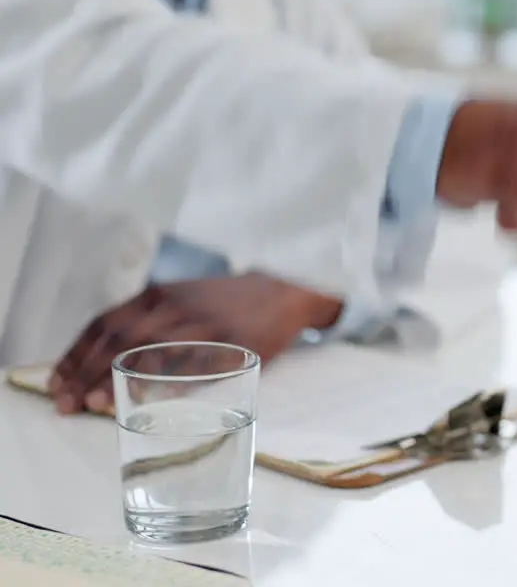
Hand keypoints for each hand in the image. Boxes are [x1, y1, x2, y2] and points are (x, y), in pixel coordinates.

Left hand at [48, 274, 341, 413]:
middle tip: (67, 403)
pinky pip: (197, 367)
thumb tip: (102, 363)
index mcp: (158, 296)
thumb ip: (147, 322)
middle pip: (120, 341)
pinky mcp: (232, 344)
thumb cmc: (223, 303)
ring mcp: (206, 325)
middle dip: (87, 374)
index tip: (56, 381)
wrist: (281, 291)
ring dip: (119, 381)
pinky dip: (172, 386)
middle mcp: (177, 307)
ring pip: (152, 354)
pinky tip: (154, 402)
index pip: (104, 324)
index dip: (76, 354)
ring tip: (96, 405)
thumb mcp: (181, 300)